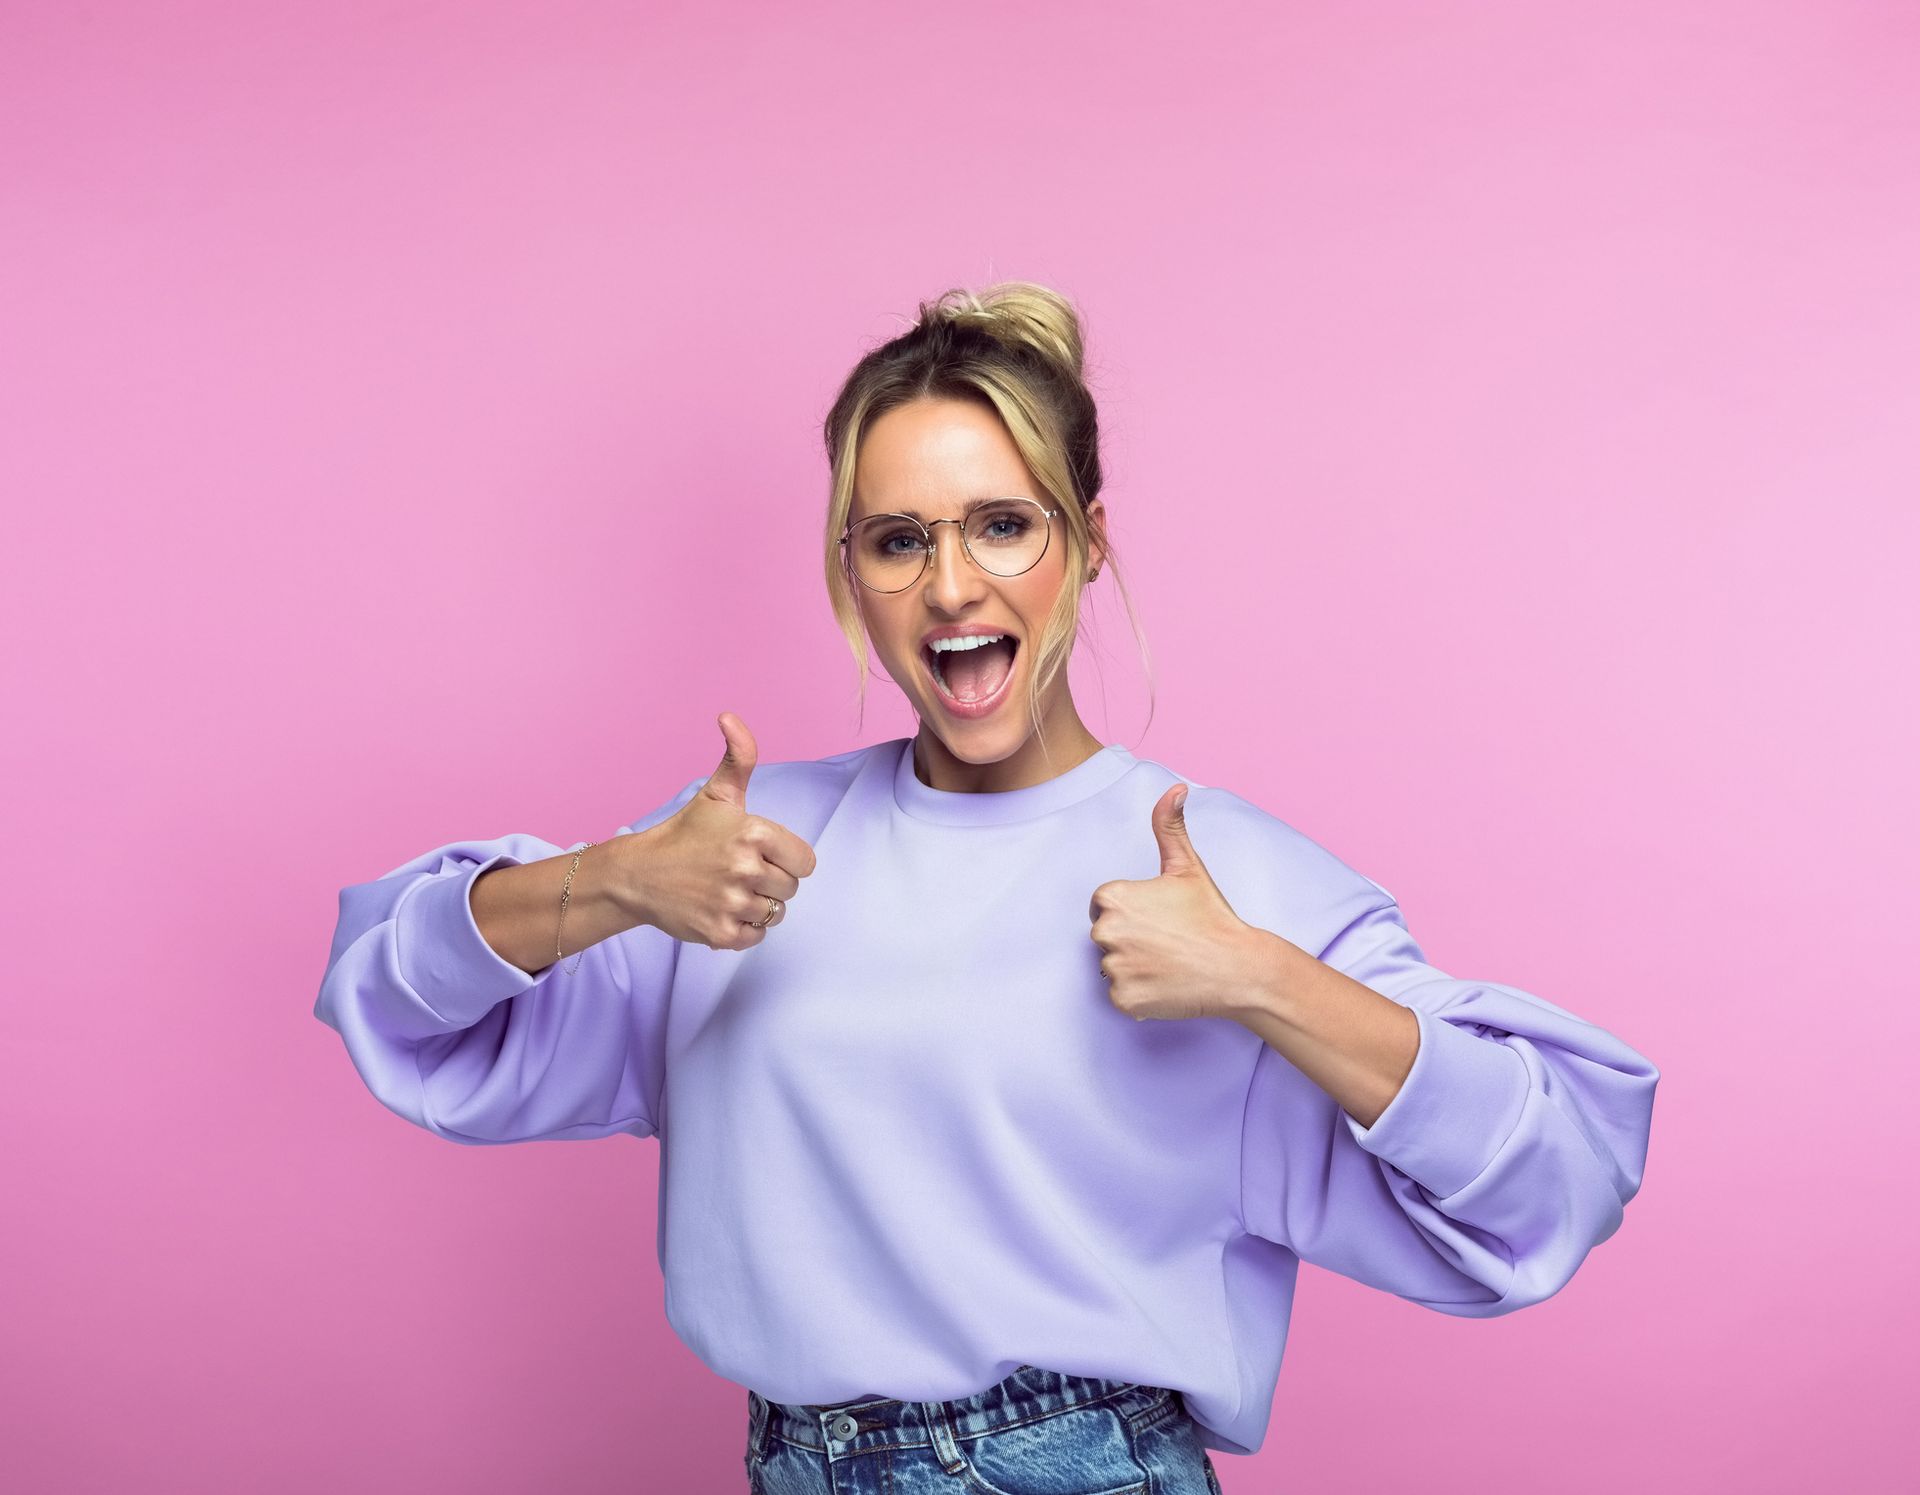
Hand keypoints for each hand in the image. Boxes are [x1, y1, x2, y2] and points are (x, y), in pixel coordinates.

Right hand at [623, 712, 817, 950]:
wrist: (638, 875)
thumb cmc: (684, 833)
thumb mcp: (717, 793)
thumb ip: (739, 756)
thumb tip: (729, 716)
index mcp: (753, 833)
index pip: (805, 861)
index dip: (787, 859)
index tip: (760, 854)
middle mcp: (746, 869)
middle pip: (791, 888)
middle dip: (771, 881)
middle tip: (737, 872)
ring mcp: (733, 904)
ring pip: (775, 913)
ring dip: (756, 905)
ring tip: (727, 890)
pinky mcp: (721, 934)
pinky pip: (756, 936)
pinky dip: (744, 929)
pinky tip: (721, 910)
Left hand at [1087, 784, 1261, 1021]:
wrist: (1238, 968)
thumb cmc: (1211, 916)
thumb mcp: (1188, 866)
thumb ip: (1170, 826)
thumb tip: (1175, 789)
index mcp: (1113, 898)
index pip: (1104, 906)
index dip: (1133, 912)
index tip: (1160, 918)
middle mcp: (1106, 932)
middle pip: (1105, 936)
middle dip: (1130, 939)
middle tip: (1168, 942)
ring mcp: (1114, 969)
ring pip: (1113, 967)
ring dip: (1135, 968)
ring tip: (1170, 963)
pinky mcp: (1124, 1000)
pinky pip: (1122, 996)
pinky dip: (1140, 995)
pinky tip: (1168, 984)